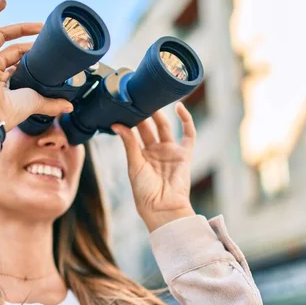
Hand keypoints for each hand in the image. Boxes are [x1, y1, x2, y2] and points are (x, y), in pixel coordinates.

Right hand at [0, 0, 72, 130]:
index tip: (45, 53)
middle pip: (11, 50)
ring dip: (20, 28)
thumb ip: (51, 103)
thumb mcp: (35, 102)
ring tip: (39, 26)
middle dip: (30, 44)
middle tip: (46, 39)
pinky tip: (2, 2)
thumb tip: (69, 106)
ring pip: (0, 36)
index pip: (16, 65)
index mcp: (1, 85)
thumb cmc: (7, 110)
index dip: (30, 57)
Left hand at [111, 102, 196, 231]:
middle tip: (138, 98)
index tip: (125, 105)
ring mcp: (170, 152)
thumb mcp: (133, 164)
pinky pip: (188, 133)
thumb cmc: (144, 191)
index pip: (136, 132)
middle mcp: (155, 151)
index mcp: (141, 155)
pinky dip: (186, 119)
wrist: (162, 207)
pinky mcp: (185, 154)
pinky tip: (178, 107)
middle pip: (150, 127)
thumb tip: (117, 124)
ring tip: (152, 98)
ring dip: (160, 114)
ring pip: (165, 127)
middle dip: (145, 114)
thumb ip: (129, 143)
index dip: (132, 120)